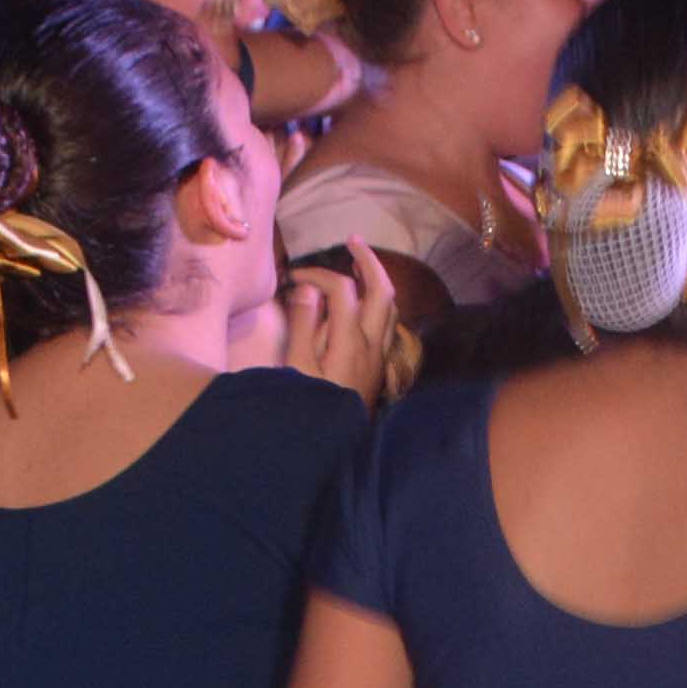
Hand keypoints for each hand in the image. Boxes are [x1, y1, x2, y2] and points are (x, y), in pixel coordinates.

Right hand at [275, 246, 406, 404]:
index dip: (318, 274)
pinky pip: (388, 323)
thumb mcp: (296, 365)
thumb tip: (308, 288)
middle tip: (352, 241)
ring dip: (377, 280)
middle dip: (368, 260)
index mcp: (350, 338)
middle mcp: (373, 342)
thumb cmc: (308, 405)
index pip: (341, 289)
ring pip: (390, 306)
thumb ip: (303, 323)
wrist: (333, 446)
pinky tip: (365, 303)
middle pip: (382, 289)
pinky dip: (379, 302)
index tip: (295, 276)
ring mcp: (380, 354)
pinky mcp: (379, 365)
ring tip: (360, 265)